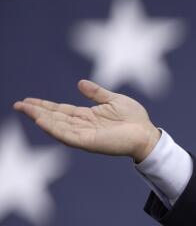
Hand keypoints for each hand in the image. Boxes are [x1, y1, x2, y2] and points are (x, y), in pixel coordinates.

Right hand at [12, 80, 160, 161]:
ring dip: (41, 118)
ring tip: (25, 110)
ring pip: (57, 126)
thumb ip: (96, 93)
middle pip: (54, 118)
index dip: (44, 106)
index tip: (27, 100)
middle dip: (36, 111)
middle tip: (18, 105)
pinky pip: (67, 136)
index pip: (60, 110)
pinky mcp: (89, 142)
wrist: (147, 134)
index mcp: (87, 116)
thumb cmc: (135, 119)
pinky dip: (54, 128)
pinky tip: (42, 121)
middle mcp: (82, 126)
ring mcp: (84, 135)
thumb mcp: (113, 100)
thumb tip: (80, 83)